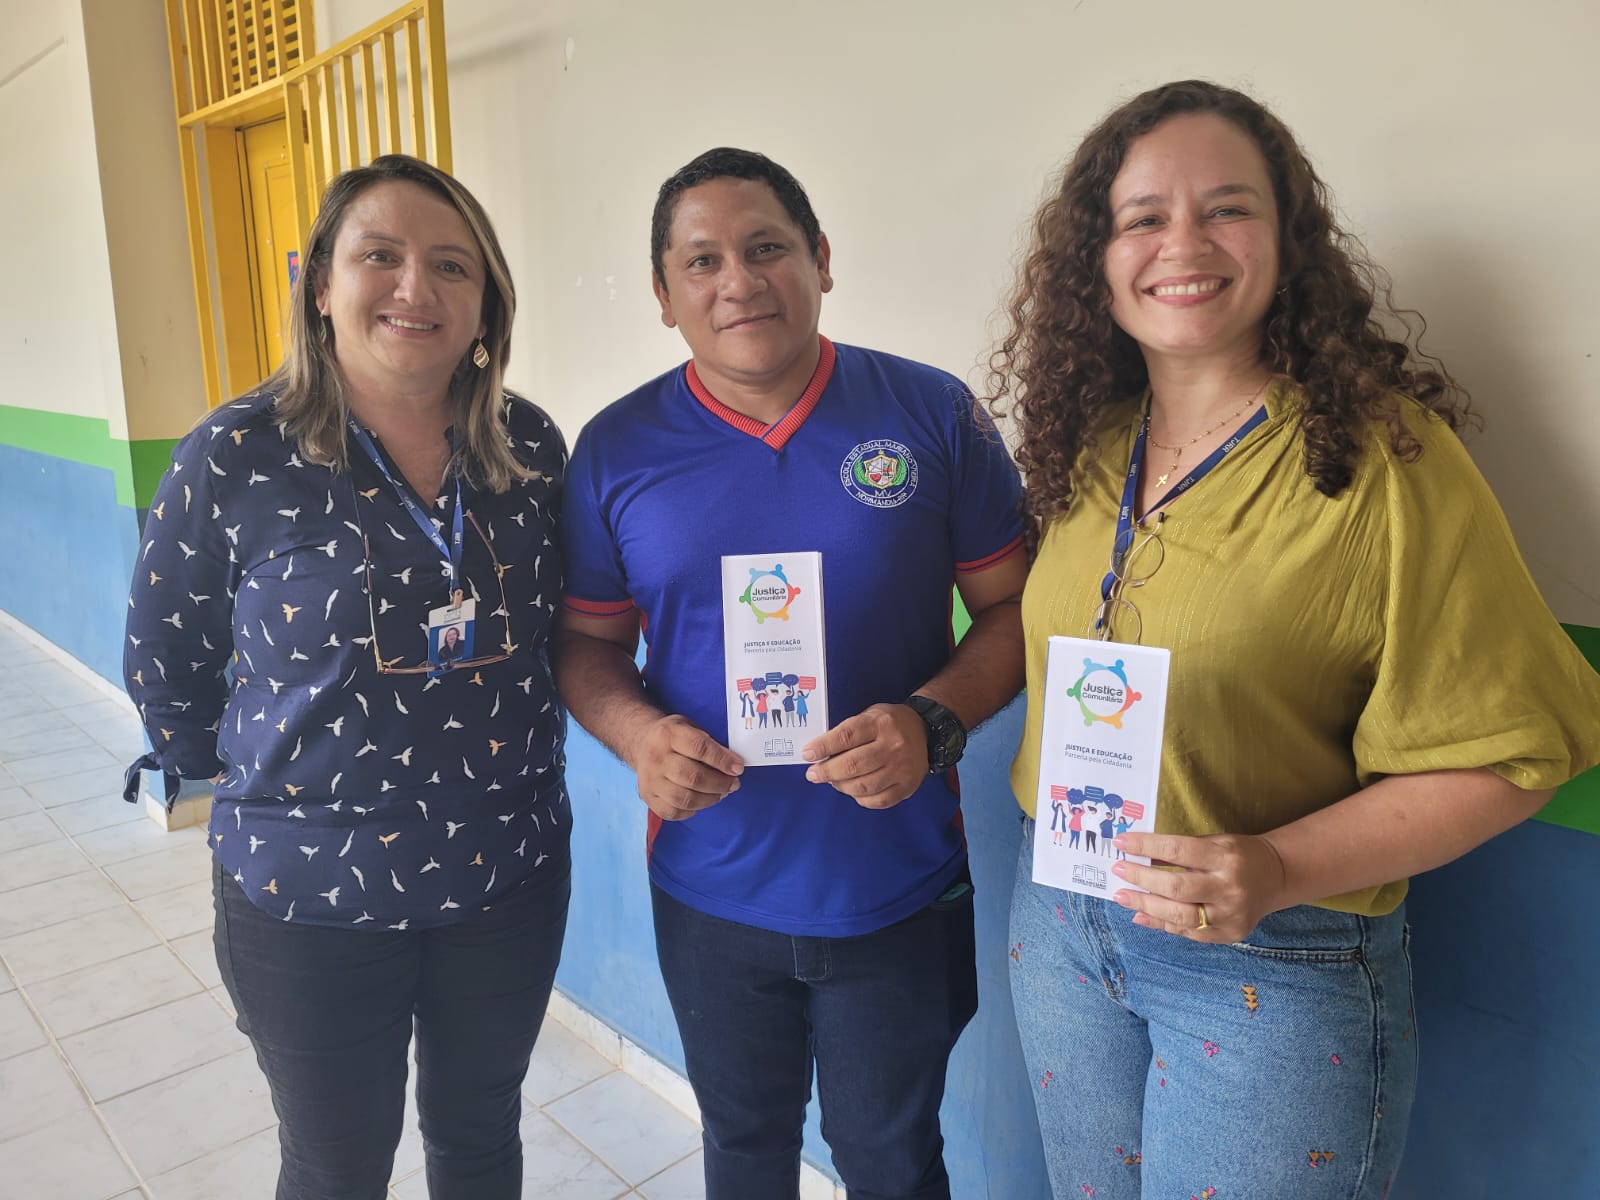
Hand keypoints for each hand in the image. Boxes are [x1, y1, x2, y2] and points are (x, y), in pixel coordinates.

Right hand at [626, 714, 743, 821]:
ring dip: (710, 799)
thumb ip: (710, 743)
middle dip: (720, 783)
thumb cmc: (674, 736)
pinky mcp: (647, 797)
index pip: (699, 748)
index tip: (738, 768)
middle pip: (693, 777)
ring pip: (684, 799)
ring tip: (722, 793)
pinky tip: (702, 801)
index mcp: (669, 734)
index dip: (722, 760)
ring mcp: (650, 780)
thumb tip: (734, 764)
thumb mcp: (690, 727)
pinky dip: (693, 810)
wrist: (641, 743)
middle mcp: (656, 757)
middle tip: (734, 784)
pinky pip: (673, 812)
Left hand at [801, 703, 926, 809]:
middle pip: (852, 765)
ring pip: (862, 786)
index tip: (807, 754)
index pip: (846, 736)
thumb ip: (847, 733)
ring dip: (840, 786)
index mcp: (880, 724)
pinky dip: (860, 798)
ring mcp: (902, 769)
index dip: (823, 747)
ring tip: (832, 781)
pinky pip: (877, 800)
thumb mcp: (869, 716)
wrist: (924, 730)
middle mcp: (893, 746)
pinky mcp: (907, 787)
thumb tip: (820, 753)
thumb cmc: (888, 723)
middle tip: (813, 774)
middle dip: (826, 772)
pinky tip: (853, 790)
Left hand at [1109, 831, 1287, 941]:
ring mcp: (1230, 916)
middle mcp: (1229, 889)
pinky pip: (1189, 933)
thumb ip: (1180, 852)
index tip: (1121, 842)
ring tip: (1122, 896)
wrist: (1277, 878)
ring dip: (1145, 906)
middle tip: (1118, 870)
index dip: (1146, 847)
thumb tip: (1137, 857)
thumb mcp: (1214, 843)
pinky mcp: (1229, 934)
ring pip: (1179, 916)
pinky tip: (1141, 916)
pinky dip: (1162, 924)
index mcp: (1225, 858)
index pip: (1178, 851)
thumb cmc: (1238, 855)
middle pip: (1176, 887)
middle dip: (1141, 879)